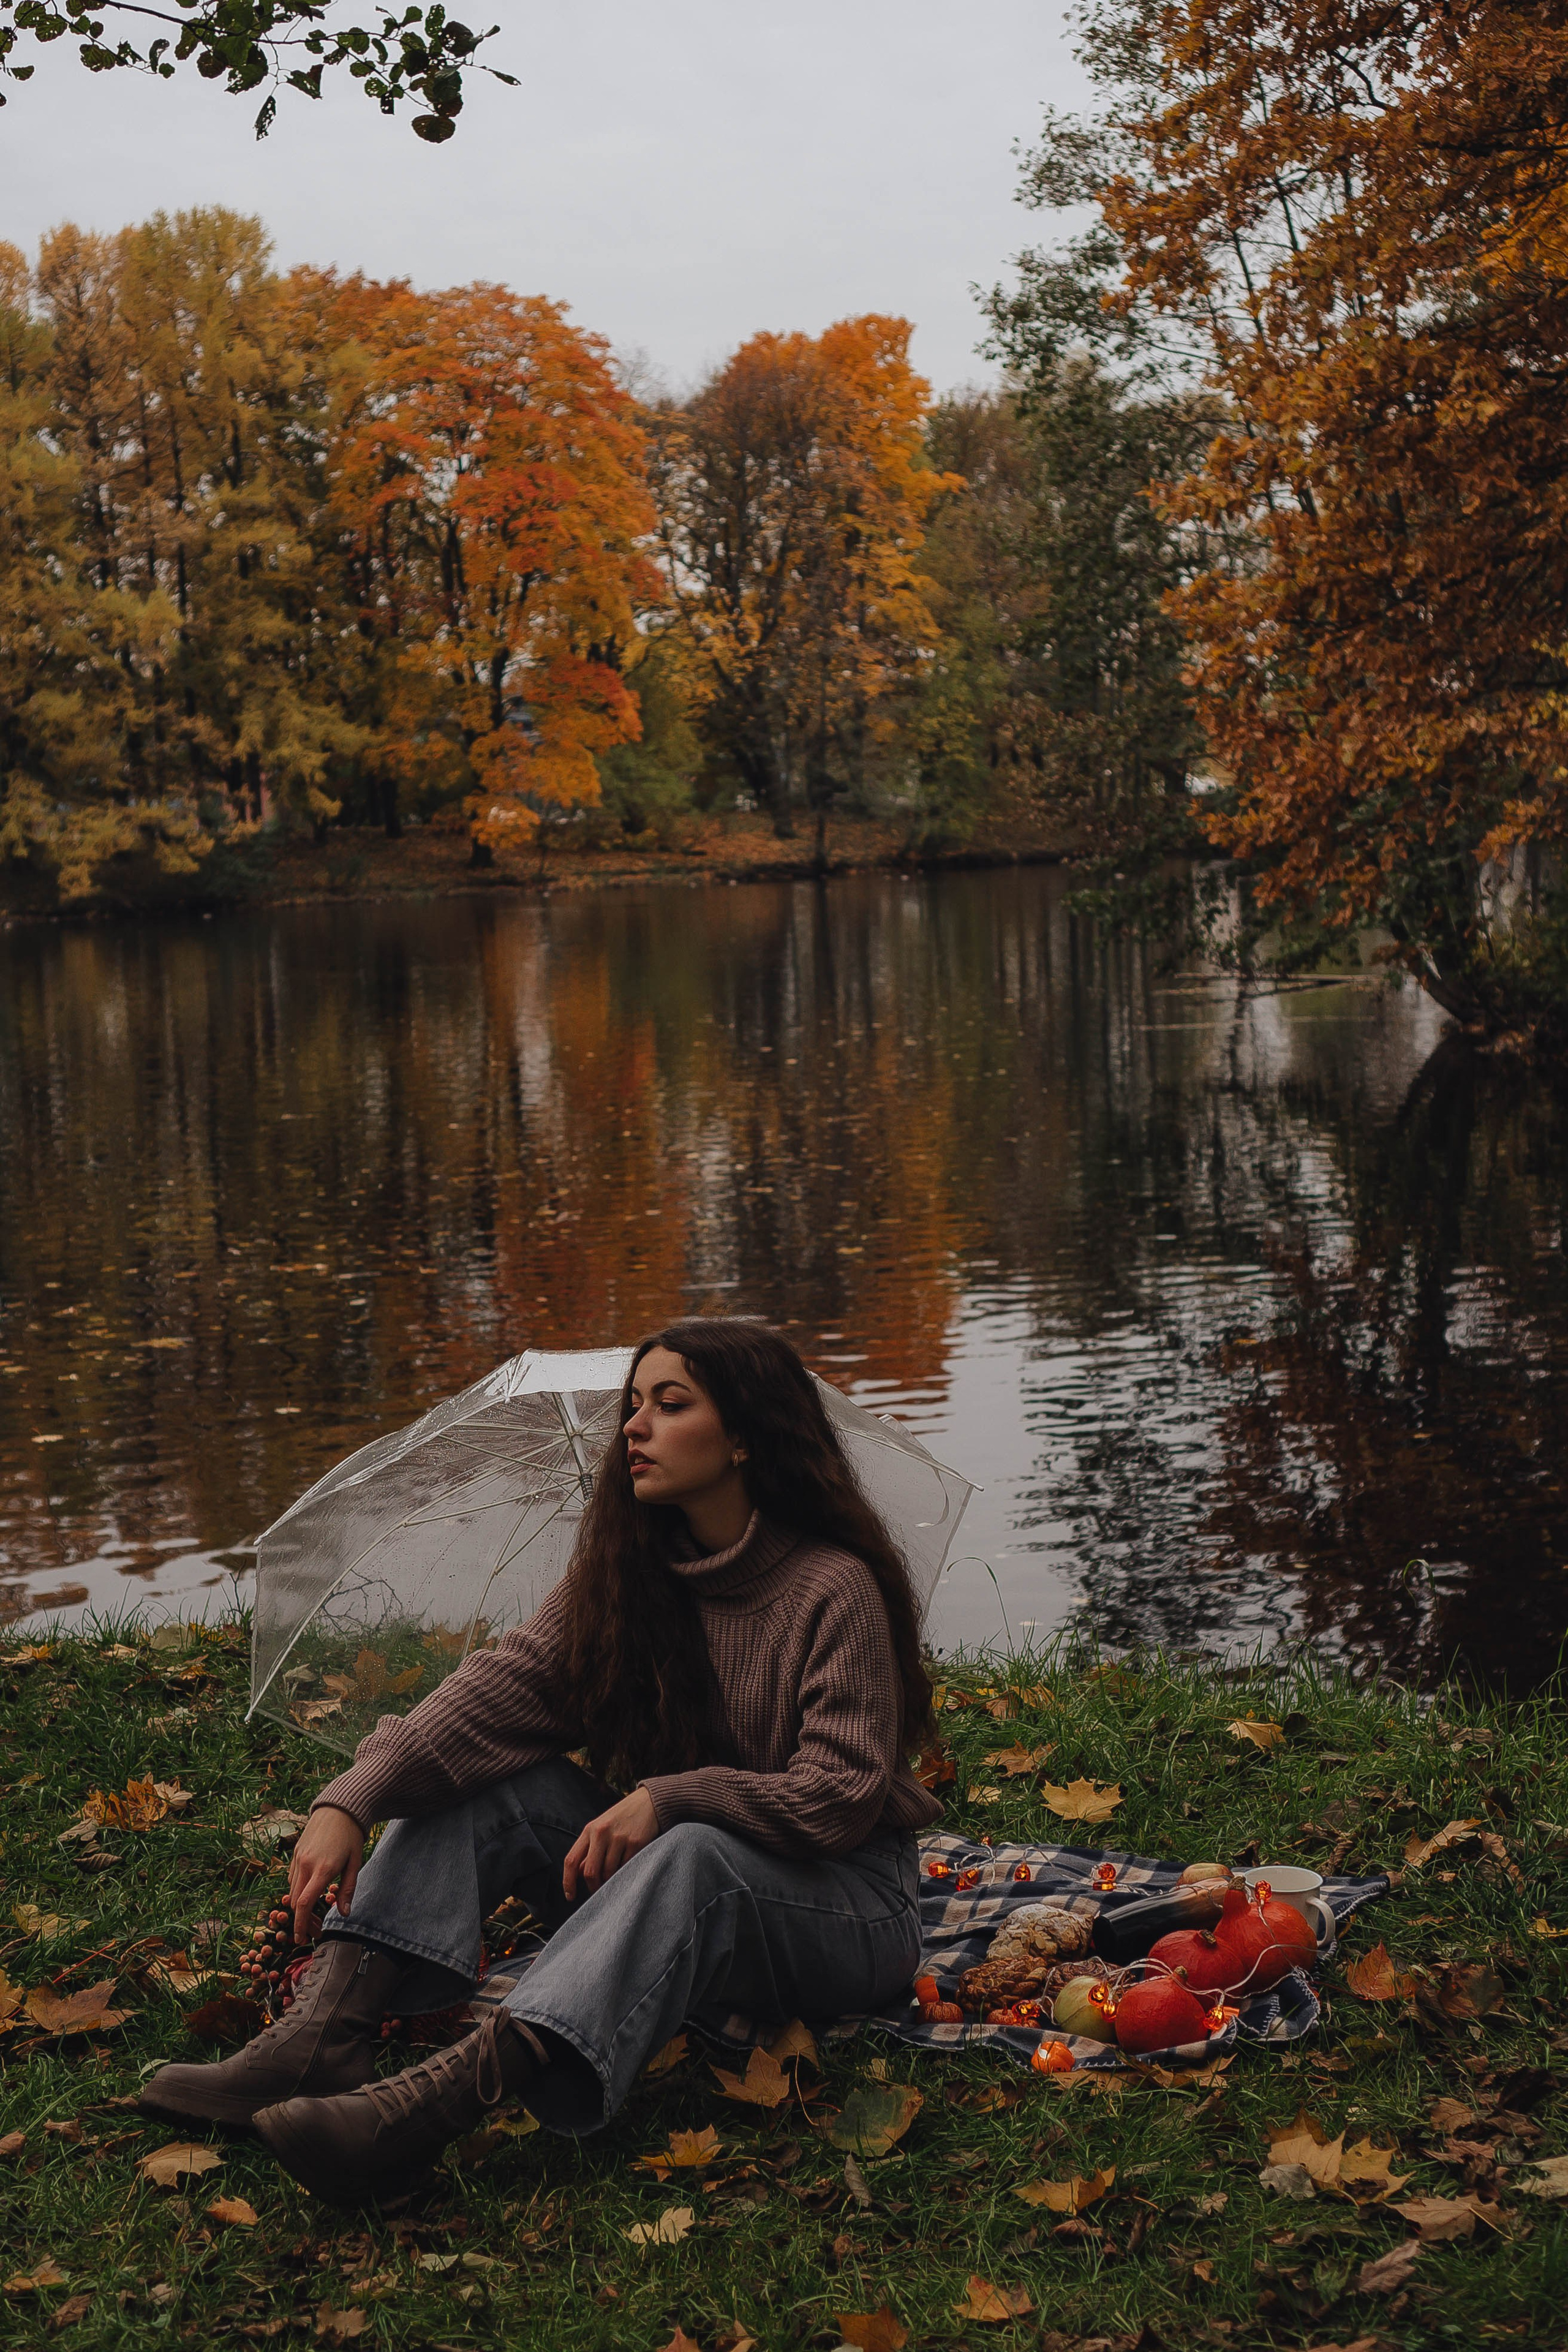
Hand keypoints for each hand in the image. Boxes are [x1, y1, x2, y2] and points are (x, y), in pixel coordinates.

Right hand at [288, 1805, 365, 1944]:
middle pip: (295, 1901)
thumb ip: (347, 1889)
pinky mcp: (295, 1853)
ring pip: (292, 1890)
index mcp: (322, 1869)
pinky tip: (310, 1892)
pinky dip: (297, 1890)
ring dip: (300, 1906)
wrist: (340, 1807)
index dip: (301, 1924)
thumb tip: (343, 1913)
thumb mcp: (355, 1862)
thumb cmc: (351, 1834)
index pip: (304, 1903)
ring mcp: (298, 1858)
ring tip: (314, 1914)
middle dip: (302, 1920)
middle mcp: (306, 1864)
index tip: (301, 1938)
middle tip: (316, 1929)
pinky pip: (292, 1878)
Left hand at [562, 1787, 658, 1901]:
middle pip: (590, 1872)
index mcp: (589, 1830)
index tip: (570, 1896)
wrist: (649, 1802)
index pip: (571, 1860)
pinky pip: (625, 1868)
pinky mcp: (636, 1843)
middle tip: (598, 1892)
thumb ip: (589, 1850)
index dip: (568, 1882)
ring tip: (616, 1875)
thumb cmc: (621, 1819)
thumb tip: (578, 1874)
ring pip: (608, 1873)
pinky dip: (625, 1873)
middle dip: (593, 1887)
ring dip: (611, 1881)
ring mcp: (619, 1838)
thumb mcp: (601, 1829)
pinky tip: (628, 1865)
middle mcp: (601, 1833)